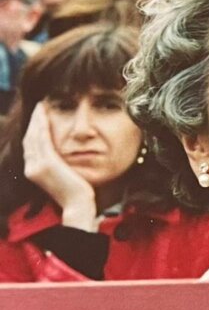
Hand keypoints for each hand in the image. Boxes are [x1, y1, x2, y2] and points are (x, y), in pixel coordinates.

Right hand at [22, 102, 96, 229]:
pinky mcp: (46, 164)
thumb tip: (62, 151)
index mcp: (33, 170)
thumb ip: (57, 162)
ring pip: (33, 136)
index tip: (39, 115)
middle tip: (39, 106)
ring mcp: (36, 166)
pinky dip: (42, 126)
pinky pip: (42, 140)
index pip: (30, 144)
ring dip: (36, 119)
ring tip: (41, 106)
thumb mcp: (63, 173)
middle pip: (28, 138)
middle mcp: (31, 167)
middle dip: (33, 121)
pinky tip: (45, 115)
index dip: (33, 128)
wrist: (78, 204)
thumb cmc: (75, 190)